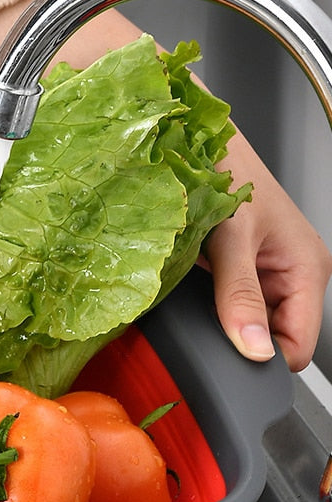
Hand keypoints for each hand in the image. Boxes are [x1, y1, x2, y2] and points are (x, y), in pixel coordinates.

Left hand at [203, 133, 331, 371]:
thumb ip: (239, 295)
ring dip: (223, 319)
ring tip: (198, 298)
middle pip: (272, 337)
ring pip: (248, 322)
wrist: (196, 141)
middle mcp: (292, 273)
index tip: (229, 359)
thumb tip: (254, 348)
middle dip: (241, 338)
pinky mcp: (240, 267)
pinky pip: (230, 302)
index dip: (265, 359)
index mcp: (308, 269)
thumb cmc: (225, 170)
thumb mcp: (231, 239)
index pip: (298, 348)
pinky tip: (193, 290)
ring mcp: (265, 272)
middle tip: (205, 323)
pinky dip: (211, 304)